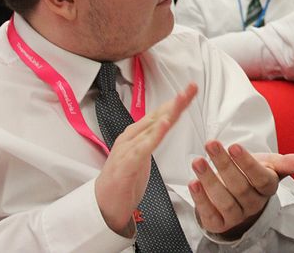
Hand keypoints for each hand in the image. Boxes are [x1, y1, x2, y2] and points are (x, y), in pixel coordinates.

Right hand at [95, 83, 197, 235]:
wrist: (102, 205)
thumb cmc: (123, 181)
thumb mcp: (141, 156)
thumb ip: (150, 140)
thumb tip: (162, 127)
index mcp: (135, 136)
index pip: (159, 115)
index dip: (175, 103)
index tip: (190, 91)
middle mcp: (131, 138)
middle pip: (158, 116)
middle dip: (176, 102)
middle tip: (191, 88)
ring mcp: (128, 149)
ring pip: (152, 127)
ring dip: (168, 112)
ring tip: (181, 99)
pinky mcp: (127, 163)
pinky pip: (144, 146)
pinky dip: (155, 134)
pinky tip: (164, 124)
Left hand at [188, 141, 293, 238]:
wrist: (238, 198)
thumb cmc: (253, 176)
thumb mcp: (270, 165)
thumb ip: (288, 163)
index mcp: (267, 188)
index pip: (260, 177)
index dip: (247, 163)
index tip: (234, 146)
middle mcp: (253, 204)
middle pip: (239, 186)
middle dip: (224, 164)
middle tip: (211, 145)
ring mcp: (236, 215)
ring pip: (224, 200)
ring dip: (209, 180)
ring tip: (198, 162)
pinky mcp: (219, 223)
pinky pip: (210, 214)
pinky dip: (201, 199)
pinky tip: (194, 183)